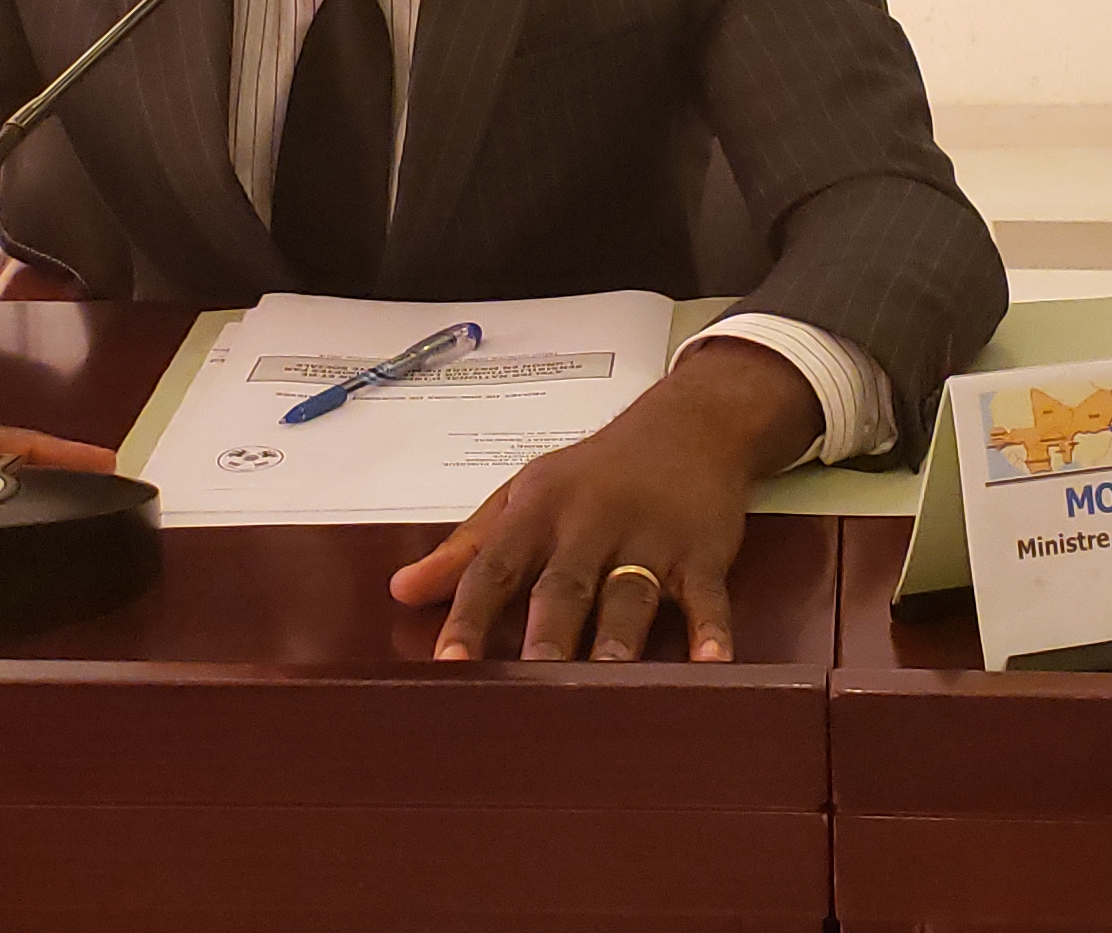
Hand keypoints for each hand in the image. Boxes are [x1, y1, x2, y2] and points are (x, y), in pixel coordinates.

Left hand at [390, 340, 818, 662]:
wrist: (688, 426)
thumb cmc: (596, 471)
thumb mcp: (523, 495)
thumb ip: (465, 548)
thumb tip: (400, 591)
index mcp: (539, 511)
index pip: (494, 567)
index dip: (470, 615)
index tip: (450, 662)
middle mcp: (591, 524)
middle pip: (564, 585)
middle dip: (548, 634)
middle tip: (532, 685)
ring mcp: (650, 539)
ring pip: (630, 594)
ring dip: (618, 639)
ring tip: (607, 682)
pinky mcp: (702, 552)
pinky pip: (706, 597)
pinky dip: (711, 631)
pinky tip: (711, 664)